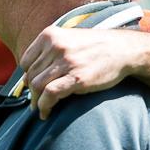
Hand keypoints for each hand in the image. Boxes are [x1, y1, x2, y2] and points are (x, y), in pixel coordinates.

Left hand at [19, 26, 146, 118]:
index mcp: (50, 35)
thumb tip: (25, 79)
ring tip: (40, 109)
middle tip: (35, 102)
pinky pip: (50, 94)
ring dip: (36, 102)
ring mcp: (66, 62)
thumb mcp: (68, 40)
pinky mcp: (77, 78)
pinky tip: (46, 114)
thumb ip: (48, 54)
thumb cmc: (95, 47)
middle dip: (31, 92)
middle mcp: (55, 46)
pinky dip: (44, 106)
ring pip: (37, 86)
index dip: (27, 77)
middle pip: (31, 75)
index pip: (26, 61)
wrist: (123, 49)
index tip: (32, 86)